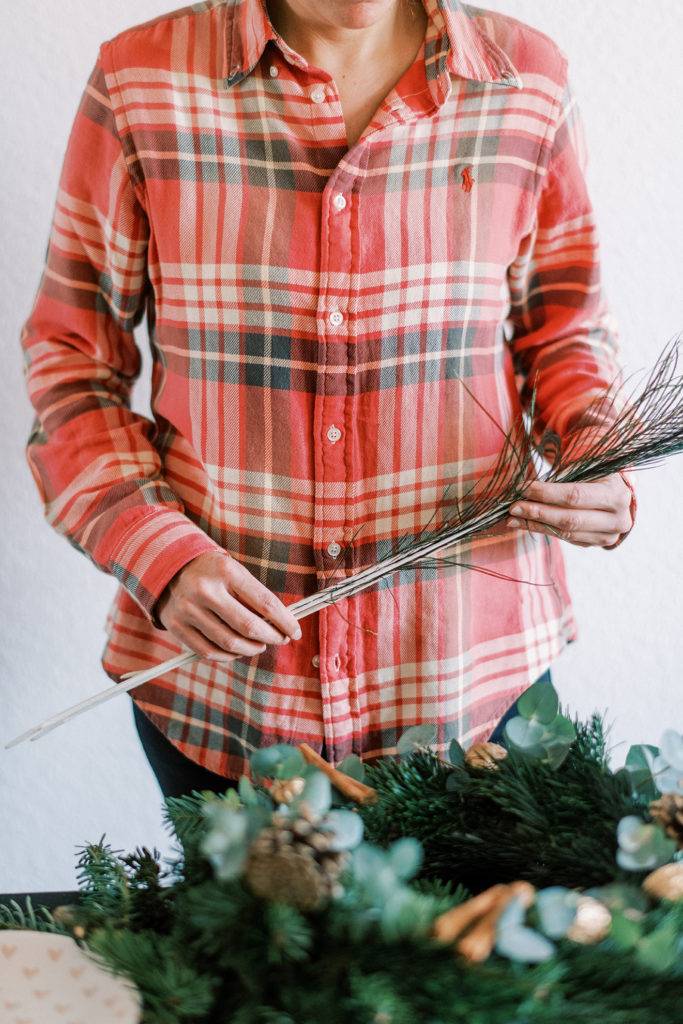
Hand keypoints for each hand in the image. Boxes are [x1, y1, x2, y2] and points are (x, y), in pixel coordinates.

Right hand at [154, 550, 301, 661]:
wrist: (167, 566)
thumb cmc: (210, 570)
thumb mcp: (232, 570)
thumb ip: (253, 595)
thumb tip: (280, 623)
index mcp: (225, 571)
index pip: (264, 602)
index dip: (284, 621)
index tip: (294, 631)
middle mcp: (205, 590)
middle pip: (248, 626)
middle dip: (271, 637)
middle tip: (280, 639)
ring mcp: (188, 610)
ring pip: (230, 642)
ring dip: (252, 649)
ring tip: (260, 645)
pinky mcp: (177, 627)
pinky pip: (209, 651)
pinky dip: (229, 656)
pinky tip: (239, 650)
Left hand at [506, 473, 632, 547]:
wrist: (617, 495)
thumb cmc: (598, 474)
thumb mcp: (588, 467)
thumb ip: (564, 475)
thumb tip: (527, 486)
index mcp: (617, 494)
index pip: (575, 496)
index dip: (547, 493)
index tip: (523, 488)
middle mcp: (618, 519)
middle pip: (570, 519)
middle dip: (538, 512)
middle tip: (513, 507)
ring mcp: (608, 536)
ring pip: (565, 532)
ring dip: (535, 524)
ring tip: (512, 517)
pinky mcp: (595, 543)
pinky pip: (564, 538)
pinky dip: (542, 529)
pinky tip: (523, 523)